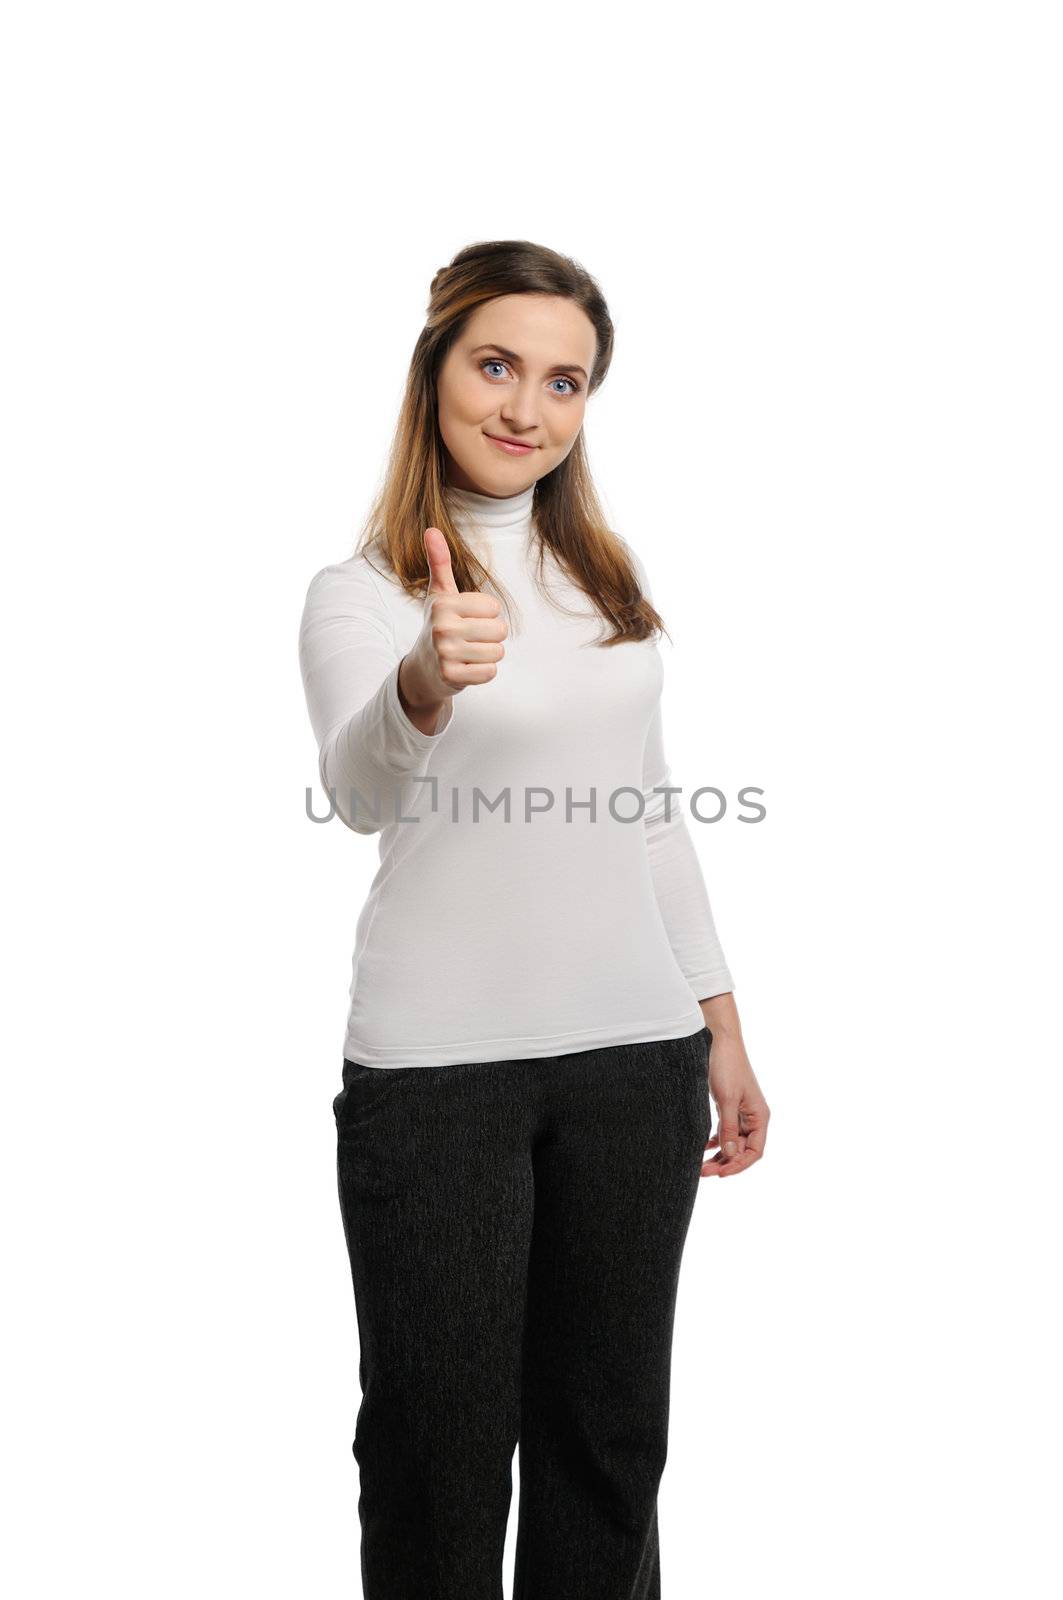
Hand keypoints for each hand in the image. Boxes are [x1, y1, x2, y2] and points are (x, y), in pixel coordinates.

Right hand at [399, 527, 507, 714]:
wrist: (423, 667)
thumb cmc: (439, 624)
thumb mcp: (439, 593)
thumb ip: (439, 562)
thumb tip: (431, 529)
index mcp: (444, 604)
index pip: (494, 607)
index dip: (487, 614)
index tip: (468, 618)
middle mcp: (442, 628)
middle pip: (500, 630)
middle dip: (490, 636)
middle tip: (470, 638)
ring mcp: (445, 654)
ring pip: (497, 652)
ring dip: (488, 654)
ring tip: (469, 652)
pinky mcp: (451, 677)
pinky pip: (489, 673)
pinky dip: (483, 672)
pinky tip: (467, 668)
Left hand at [700, 1023, 769, 1177]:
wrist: (719, 1041)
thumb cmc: (727, 1066)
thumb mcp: (727, 1099)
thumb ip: (728, 1127)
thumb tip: (729, 1155)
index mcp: (760, 1116)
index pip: (754, 1151)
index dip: (739, 1165)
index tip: (720, 1174)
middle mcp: (753, 1117)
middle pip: (742, 1150)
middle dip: (725, 1163)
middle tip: (703, 1172)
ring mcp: (741, 1112)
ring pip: (732, 1142)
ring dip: (718, 1155)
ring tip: (700, 1166)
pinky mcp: (729, 1107)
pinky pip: (724, 1131)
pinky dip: (714, 1141)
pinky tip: (702, 1149)